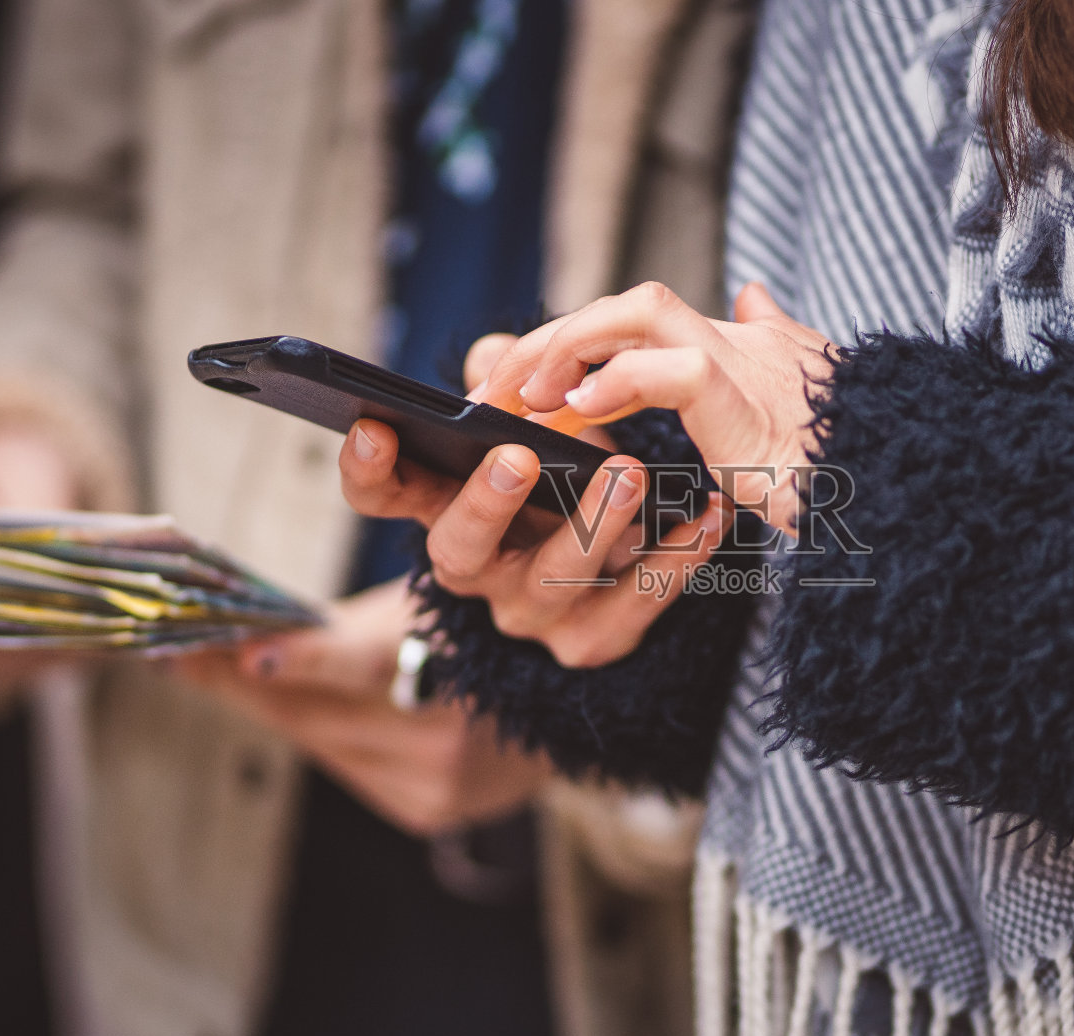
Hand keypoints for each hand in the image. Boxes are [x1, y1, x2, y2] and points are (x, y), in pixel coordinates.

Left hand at [177, 579, 554, 835]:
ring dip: (271, 702)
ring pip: (318, 740)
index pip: (364, 660)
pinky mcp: (425, 810)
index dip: (298, 658)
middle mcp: (451, 733)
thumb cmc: (494, 626)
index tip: (235, 654)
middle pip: (314, 709)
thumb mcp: (438, 601)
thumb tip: (245, 626)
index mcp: (466, 657)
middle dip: (242, 676)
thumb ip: (352, 626)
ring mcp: (436, 782)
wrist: (572, 700)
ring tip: (211, 663)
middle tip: (175, 646)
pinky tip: (291, 701)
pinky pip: (343, 764)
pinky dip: (317, 730)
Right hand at [340, 334, 735, 668]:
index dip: (367, 469)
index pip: (384, 495)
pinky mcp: (595, 640)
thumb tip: (496, 355)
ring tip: (630, 472)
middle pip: (459, 549)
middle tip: (517, 455)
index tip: (374, 429)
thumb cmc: (557, 488)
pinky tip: (706, 516)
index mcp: (446, 510)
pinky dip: (676, 559)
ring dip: (591, 523)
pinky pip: (636, 605)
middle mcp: (480, 570)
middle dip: (485, 502)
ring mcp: (535, 612)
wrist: (611, 581)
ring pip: (554, 579)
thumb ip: (506, 387)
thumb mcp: (527, 433)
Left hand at [476, 281, 832, 534]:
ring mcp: (742, 363)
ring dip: (572, 345)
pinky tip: (579, 410)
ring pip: (640, 311)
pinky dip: (619, 379)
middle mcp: (735, 341)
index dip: (574, 349)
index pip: (634, 323)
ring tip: (528, 393)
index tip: (525, 392)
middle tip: (497, 390)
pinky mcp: (746, 399)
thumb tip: (756, 292)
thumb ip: (768, 340)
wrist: (898, 488)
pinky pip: (672, 369)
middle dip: (553, 341)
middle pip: (624, 306)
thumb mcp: (789, 401)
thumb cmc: (841, 459)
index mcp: (735, 346)